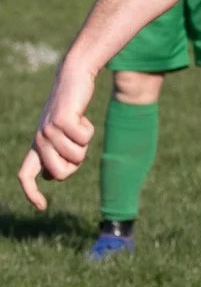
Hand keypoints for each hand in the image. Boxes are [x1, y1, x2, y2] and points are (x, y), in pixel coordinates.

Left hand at [18, 64, 98, 208]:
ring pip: (76, 156)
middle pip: (61, 173)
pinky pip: (84, 139)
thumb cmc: (71, 109)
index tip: (41, 207)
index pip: (26, 174)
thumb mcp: (61, 134)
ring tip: (79, 126)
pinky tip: (81, 117)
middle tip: (78, 144)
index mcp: (36, 145)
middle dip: (76, 163)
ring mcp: (47, 131)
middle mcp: (38, 140)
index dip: (31, 193)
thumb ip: (56, 155)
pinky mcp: (60, 122)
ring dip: (85, 144)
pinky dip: (89, 130)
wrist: (72, 79)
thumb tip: (52, 179)